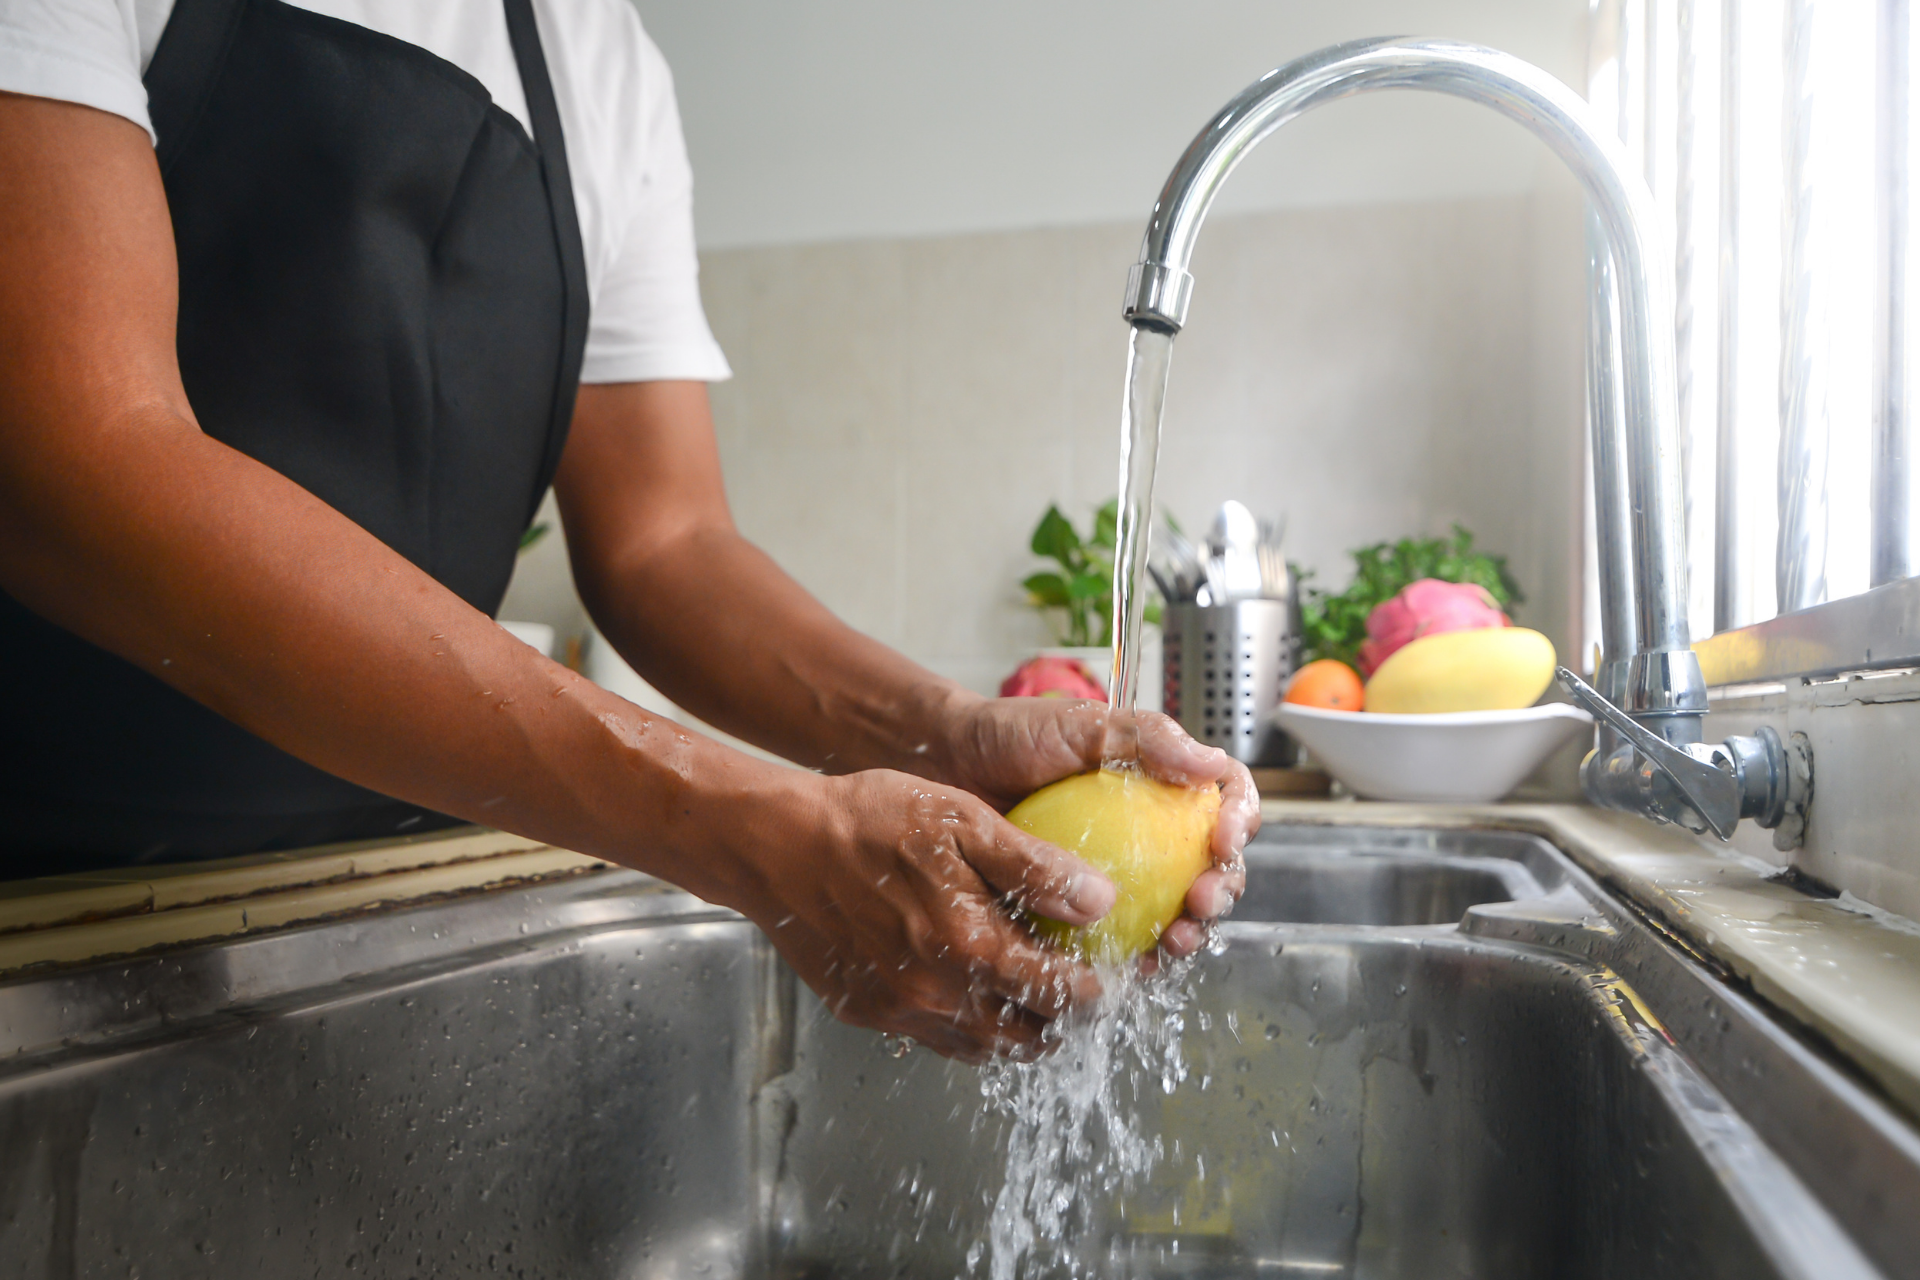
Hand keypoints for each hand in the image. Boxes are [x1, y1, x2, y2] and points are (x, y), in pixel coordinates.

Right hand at [728, 768, 1115, 1062]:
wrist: (777, 844)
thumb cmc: (867, 821)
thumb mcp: (962, 822)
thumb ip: (1035, 867)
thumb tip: (1101, 900)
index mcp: (971, 948)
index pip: (1062, 995)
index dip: (1098, 990)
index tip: (1113, 973)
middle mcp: (938, 995)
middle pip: (1029, 1036)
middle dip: (1065, 1020)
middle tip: (1083, 991)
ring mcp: (901, 1011)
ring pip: (985, 1047)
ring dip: (1020, 1030)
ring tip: (1037, 998)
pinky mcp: (869, 1012)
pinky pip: (938, 1038)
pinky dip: (969, 1027)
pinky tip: (975, 991)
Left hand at [937, 696, 1259, 957]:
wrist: (948, 767)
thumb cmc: (1012, 734)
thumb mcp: (1080, 724)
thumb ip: (1146, 737)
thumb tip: (1210, 763)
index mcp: (1165, 780)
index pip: (1226, 799)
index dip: (1240, 822)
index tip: (1222, 841)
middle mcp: (1155, 828)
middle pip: (1215, 865)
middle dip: (1223, 890)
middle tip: (1201, 902)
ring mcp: (1124, 871)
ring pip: (1178, 909)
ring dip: (1189, 932)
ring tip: (1173, 942)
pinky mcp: (1085, 906)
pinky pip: (1123, 937)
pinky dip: (1134, 955)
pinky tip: (1131, 967)